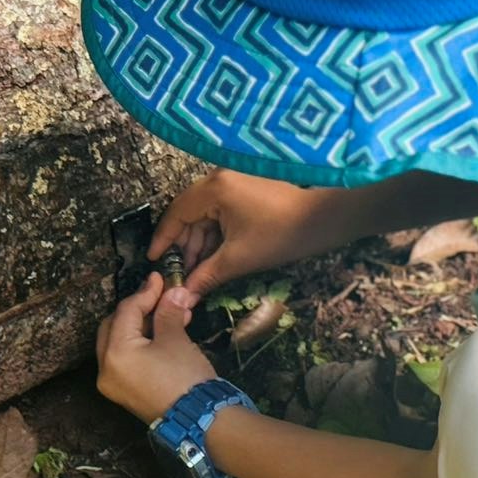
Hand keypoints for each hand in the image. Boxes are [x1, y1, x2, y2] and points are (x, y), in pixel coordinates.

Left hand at [96, 273, 216, 422]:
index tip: (160, 279)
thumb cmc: (185, 377)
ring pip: (120, 343)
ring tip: (171, 315)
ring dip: (142, 326)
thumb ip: (168, 312)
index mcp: (114, 352)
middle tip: (161, 298)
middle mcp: (105, 369)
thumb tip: (173, 292)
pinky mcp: (124, 393)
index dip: (145, 293)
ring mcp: (113, 383)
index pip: (125, 312)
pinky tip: (163, 335)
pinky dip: (141, 345)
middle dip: (138, 309)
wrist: (199, 422)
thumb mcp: (176, 339)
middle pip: (114, 326)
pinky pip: (126, 360)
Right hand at [147, 169, 332, 303]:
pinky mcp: (246, 190)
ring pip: (205, 215)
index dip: (163, 239)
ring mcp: (234, 182)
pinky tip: (216, 258)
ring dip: (201, 243)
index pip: (176, 213)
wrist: (323, 220)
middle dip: (185, 246)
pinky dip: (216, 235)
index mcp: (213, 188)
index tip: (154, 261)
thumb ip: (206, 276)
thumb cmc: (280, 236)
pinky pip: (220, 212)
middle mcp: (219, 179)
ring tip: (200, 272)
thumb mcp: (238, 259)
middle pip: (189, 213)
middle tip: (182, 274)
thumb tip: (183, 298)